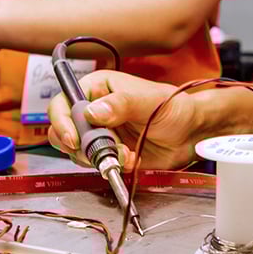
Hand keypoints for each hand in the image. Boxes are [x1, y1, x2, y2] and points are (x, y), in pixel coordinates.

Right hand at [47, 71, 199, 170]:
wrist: (189, 134)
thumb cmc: (173, 107)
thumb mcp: (149, 101)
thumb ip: (121, 104)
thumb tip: (92, 112)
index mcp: (97, 88)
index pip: (63, 102)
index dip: (62, 121)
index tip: (74, 138)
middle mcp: (93, 111)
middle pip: (63, 130)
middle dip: (80, 144)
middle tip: (103, 150)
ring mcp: (99, 133)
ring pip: (76, 151)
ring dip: (98, 156)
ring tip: (124, 153)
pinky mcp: (107, 153)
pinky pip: (95, 164)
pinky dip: (110, 165)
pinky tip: (131, 158)